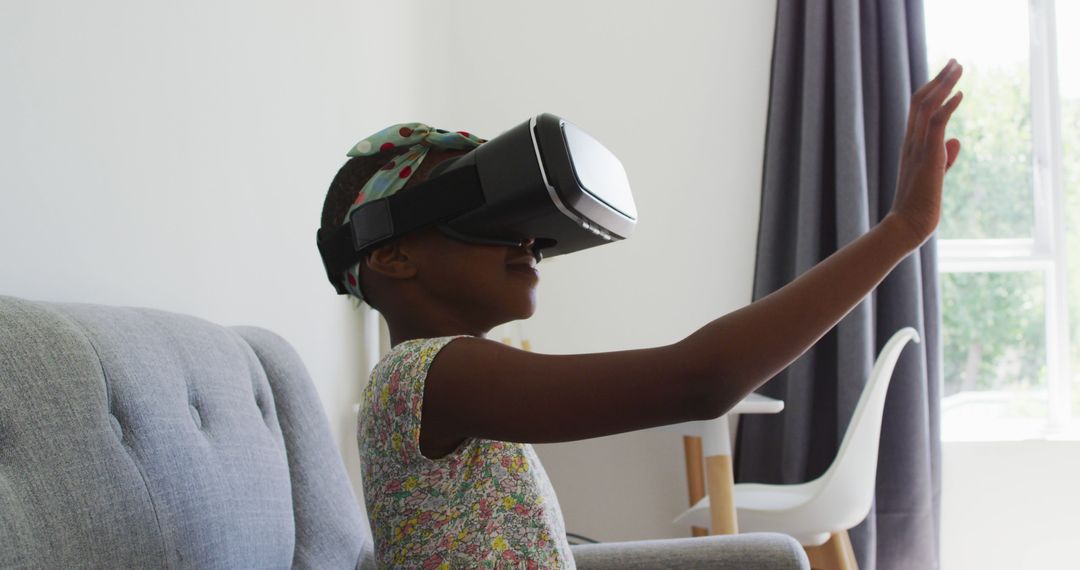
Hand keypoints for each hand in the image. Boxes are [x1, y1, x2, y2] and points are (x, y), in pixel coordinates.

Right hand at [887, 58, 964, 248]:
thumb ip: (943, 157)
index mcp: (911, 146)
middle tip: (955, 62)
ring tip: (958, 67)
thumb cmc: (919, 206)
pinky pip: (935, 124)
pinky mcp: (927, 156)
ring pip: (926, 106)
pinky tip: (960, 94)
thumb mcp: (935, 177)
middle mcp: (911, 142)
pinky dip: (947, 106)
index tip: (947, 75)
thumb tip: (954, 142)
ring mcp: (917, 148)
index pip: (918, 110)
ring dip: (943, 84)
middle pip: (920, 101)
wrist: (907, 226)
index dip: (932, 90)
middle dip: (938, 79)